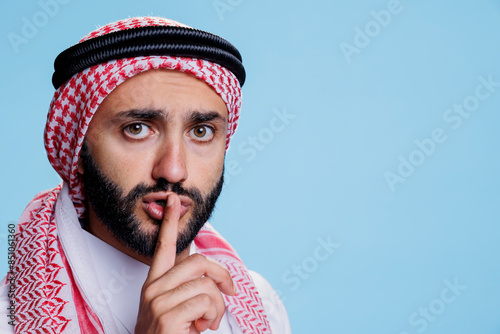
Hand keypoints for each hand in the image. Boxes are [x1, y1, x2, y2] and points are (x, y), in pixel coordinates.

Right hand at [135, 194, 235, 332]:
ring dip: (218, 306)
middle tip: (230, 292)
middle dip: (222, 274)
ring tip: (207, 322)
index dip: (169, 222)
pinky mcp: (167, 316)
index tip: (174, 200)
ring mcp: (158, 302)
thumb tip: (206, 270)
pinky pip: (207, 302)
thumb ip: (185, 286)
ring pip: (206, 284)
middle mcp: (153, 289)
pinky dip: (214, 317)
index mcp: (154, 284)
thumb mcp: (174, 308)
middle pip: (198, 261)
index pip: (163, 247)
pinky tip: (202, 329)